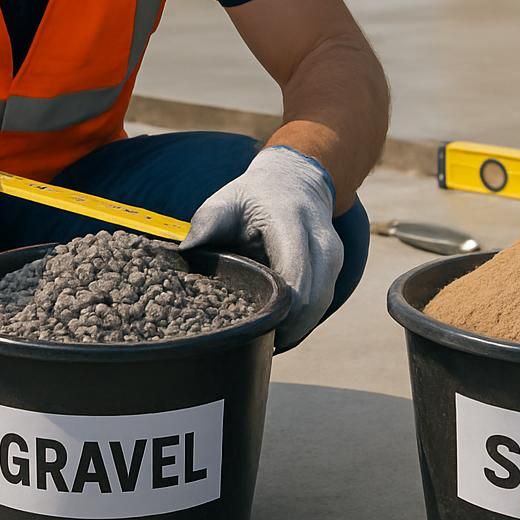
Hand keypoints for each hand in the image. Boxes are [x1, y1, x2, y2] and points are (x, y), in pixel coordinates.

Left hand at [180, 146, 343, 349]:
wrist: (294, 180)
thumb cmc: (253, 196)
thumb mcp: (226, 201)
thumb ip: (206, 223)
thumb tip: (184, 252)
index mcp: (291, 220)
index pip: (295, 275)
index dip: (278, 308)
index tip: (252, 325)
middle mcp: (320, 239)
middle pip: (313, 297)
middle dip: (287, 324)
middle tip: (254, 339)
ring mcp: (333, 254)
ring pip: (321, 304)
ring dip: (296, 325)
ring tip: (264, 337)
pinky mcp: (335, 267)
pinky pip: (323, 302)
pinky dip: (302, 318)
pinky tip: (278, 326)